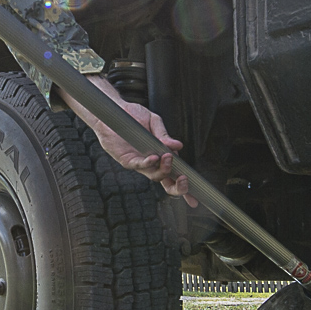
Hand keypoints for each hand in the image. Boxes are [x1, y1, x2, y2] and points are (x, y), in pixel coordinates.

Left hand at [66, 78, 196, 206]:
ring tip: (168, 157)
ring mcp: (139, 163)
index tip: (195, 200)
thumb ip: (164, 135)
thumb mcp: (154, 122)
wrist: (114, 109)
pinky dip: (148, 163)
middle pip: (166, 183)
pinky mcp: (126, 159)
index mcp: (162, 156)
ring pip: (154, 175)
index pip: (175, 175)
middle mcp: (152, 163)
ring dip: (164, 169)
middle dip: (178, 187)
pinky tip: (154, 158)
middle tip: (184, 180)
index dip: (185, 188)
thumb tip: (178, 146)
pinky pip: (138, 165)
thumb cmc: (134, 116)